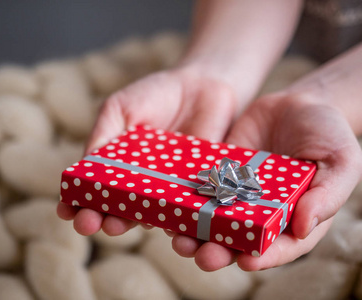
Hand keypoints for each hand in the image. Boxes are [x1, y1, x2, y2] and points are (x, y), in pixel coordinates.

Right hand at [57, 68, 237, 235]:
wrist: (201, 86)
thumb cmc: (154, 96)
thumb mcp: (120, 108)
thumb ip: (104, 134)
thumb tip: (84, 163)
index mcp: (117, 168)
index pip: (95, 192)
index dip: (78, 203)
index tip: (65, 211)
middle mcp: (140, 185)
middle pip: (120, 211)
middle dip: (103, 220)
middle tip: (89, 224)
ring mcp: (168, 189)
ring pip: (153, 216)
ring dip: (137, 225)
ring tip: (120, 226)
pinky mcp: (196, 188)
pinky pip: (188, 209)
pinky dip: (181, 220)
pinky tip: (170, 225)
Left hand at [172, 92, 361, 270]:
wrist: (297, 104)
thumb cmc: (327, 134)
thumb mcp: (340, 161)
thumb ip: (327, 194)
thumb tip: (304, 227)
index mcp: (293, 217)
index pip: (280, 246)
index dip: (264, 257)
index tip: (246, 262)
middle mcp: (261, 212)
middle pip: (239, 240)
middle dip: (220, 251)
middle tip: (202, 257)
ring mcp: (237, 193)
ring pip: (213, 220)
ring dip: (195, 233)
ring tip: (178, 240)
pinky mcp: (219, 174)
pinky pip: (201, 190)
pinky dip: (185, 200)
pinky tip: (170, 205)